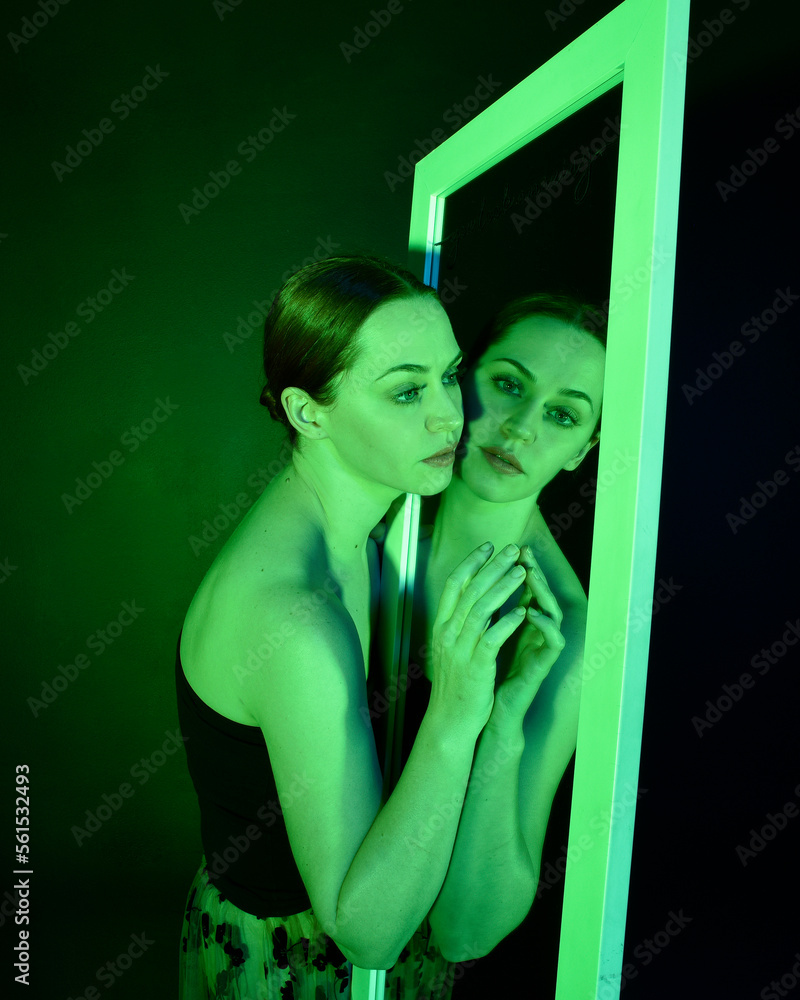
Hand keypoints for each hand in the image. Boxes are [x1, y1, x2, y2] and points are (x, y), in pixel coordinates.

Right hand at [429, 543, 528, 734]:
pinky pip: (492, 639)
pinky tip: (523, 611)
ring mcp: (460, 650)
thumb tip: (476, 594)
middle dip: (493, 566)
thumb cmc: (456, 682)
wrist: (450, 720)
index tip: (489, 545)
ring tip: (522, 571)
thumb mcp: (451, 646)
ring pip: (481, 610)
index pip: (453, 584)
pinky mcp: (476, 667)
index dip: (472, 562)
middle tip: (512, 549)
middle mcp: (447, 634)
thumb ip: (461, 621)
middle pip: (470, 590)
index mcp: (440, 626)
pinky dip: (507, 622)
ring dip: (503, 588)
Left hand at [490, 546, 565, 729]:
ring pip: (551, 612)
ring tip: (529, 574)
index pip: (525, 587)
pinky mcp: (543, 664)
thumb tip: (478, 581)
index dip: (519, 566)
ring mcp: (541, 647)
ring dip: (541, 592)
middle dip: (533, 571)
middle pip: (541, 594)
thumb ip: (488, 611)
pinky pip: (552, 640)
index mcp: (522, 623)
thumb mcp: (483, 634)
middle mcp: (536, 631)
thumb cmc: (485, 671)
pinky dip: (543, 625)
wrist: (485, 710)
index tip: (508, 547)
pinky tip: (530, 612)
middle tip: (523, 551)